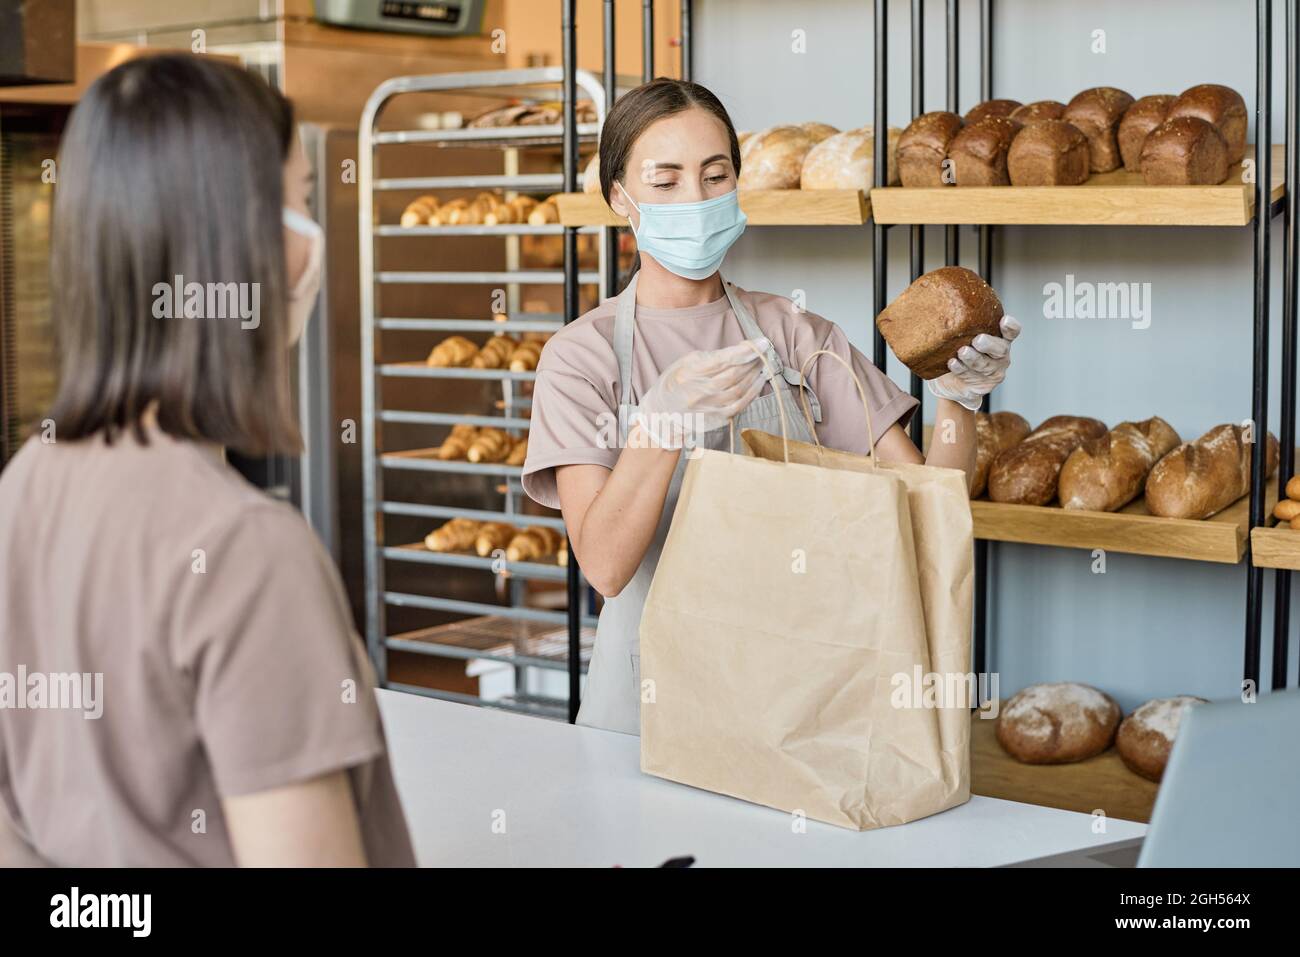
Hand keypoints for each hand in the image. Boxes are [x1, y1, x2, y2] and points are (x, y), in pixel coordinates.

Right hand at [632, 338, 769, 448]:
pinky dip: (753, 392)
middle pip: (734, 374)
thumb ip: (710, 357)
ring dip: (754, 374)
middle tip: (763, 350)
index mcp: (689, 374)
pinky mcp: (716, 419)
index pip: (723, 360)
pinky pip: (740, 405)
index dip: (745, 351)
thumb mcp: (685, 363)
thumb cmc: (673, 384)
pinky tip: (759, 381)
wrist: (661, 416)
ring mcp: (708, 408)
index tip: (761, 342)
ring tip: (762, 363)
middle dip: (752, 360)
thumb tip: (738, 351)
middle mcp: (699, 392)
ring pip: (739, 389)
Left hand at [926, 316, 1020, 411]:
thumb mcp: (964, 336)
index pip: (1012, 331)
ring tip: (962, 352)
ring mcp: (993, 371)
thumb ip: (962, 324)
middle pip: (1000, 349)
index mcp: (1000, 339)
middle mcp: (1000, 355)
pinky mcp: (982, 385)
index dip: (1010, 326)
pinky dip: (960, 369)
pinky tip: (952, 363)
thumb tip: (939, 301)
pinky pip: (971, 376)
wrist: (954, 382)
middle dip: (989, 344)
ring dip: (972, 358)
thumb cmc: (960, 351)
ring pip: (984, 365)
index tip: (1004, 320)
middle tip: (978, 340)